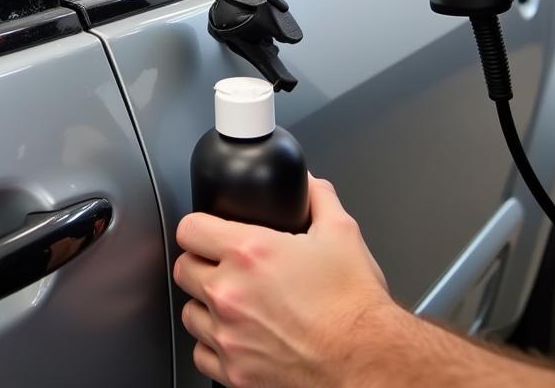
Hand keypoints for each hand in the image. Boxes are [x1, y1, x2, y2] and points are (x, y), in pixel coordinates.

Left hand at [173, 176, 392, 387]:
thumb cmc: (355, 307)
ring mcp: (229, 336)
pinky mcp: (236, 373)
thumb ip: (319, 200)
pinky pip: (202, 355)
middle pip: (184, 269)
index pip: (190, 229)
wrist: (370, 364)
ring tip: (232, 302)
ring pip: (189, 313)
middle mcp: (230, 293)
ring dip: (205, 305)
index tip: (208, 232)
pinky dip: (214, 346)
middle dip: (201, 264)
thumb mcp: (342, 233)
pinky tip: (236, 336)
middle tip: (222, 267)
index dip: (199, 227)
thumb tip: (310, 185)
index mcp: (248, 253)